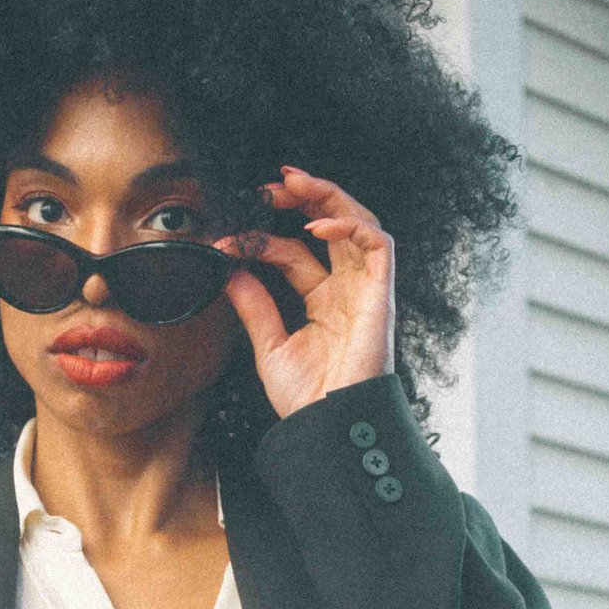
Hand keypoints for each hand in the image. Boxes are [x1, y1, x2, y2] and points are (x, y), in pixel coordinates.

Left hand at [214, 165, 396, 418]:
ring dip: (327, 196)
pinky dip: (350, 226)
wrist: (330, 424)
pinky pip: (378, 243)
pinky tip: (315, 226)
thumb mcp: (270, 347)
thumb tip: (230, 271)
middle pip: (331, 224)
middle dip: (303, 196)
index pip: (293, 252)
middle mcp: (346, 288)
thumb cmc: (308, 399)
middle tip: (268, 185)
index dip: (261, 240)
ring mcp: (365, 288)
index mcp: (323, 300)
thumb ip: (254, 307)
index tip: (227, 242)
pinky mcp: (381, 293)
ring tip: (292, 184)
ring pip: (358, 221)